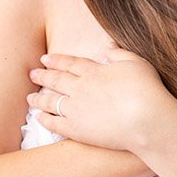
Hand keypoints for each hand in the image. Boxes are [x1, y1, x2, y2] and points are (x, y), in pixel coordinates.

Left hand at [27, 43, 166, 151]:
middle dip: (42, 76)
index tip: (45, 59)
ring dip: (39, 99)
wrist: (146, 119)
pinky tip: (39, 118)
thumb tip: (108, 46)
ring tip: (29, 98)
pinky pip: (55, 123)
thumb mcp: (136, 63)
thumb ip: (120, 53)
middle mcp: (81, 88)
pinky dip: (45, 120)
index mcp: (94, 71)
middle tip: (32, 74)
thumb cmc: (146, 89)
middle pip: (56, 80)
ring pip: (51, 101)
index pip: (70, 64)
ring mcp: (76, 109)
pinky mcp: (77, 129)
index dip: (56, 61)